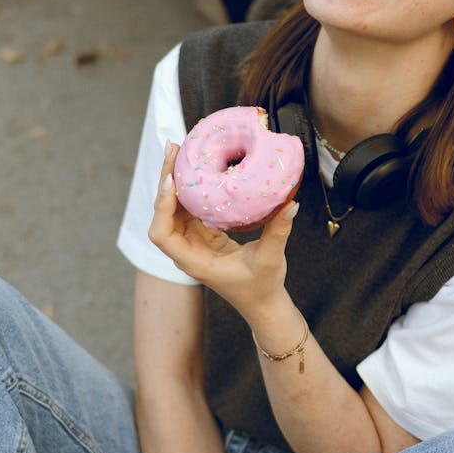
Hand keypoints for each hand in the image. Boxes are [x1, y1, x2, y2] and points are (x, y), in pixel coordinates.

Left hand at [148, 142, 298, 321]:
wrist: (262, 303)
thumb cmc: (262, 287)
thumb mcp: (270, 259)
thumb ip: (278, 231)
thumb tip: (291, 203)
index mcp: (194, 261)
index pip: (162, 234)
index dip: (162, 207)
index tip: (171, 182)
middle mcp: (187, 250)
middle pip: (164, 213)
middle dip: (165, 181)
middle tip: (174, 148)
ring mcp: (193, 241)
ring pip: (174, 207)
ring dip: (175, 180)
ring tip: (182, 151)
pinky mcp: (203, 234)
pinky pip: (190, 207)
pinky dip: (190, 187)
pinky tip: (197, 167)